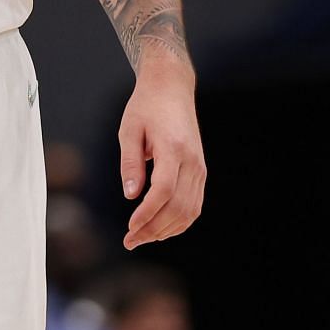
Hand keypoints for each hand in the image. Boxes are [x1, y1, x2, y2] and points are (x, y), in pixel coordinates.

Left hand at [118, 59, 204, 248]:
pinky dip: (179, 221)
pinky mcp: (200, 171)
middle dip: (154, 229)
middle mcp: (191, 160)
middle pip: (178, 206)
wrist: (171, 87)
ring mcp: (199, 167)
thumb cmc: (145, 107)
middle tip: (129, 241)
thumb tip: (131, 196)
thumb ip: (130, 163)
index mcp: (173, 148)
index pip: (164, 190)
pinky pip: (195, 205)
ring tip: (141, 238)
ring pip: (190, 211)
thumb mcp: (129, 130)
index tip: (130, 228)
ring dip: (166, 230)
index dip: (148, 213)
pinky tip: (160, 228)